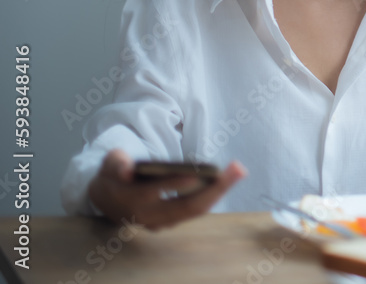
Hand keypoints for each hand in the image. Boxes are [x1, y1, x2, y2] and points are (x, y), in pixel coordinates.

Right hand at [87, 149, 245, 229]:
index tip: (195, 174)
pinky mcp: (172, 221)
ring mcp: (162, 222)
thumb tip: (127, 169)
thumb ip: (117, 164)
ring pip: (196, 210)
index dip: (173, 184)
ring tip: (238, 171)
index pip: (154, 193)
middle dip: (214, 188)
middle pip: (187, 206)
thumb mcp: (110, 163)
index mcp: (131, 200)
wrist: (106, 198)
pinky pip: (197, 209)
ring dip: (220, 191)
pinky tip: (229, 178)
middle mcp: (149, 216)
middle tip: (236, 169)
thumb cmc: (113, 174)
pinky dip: (214, 195)